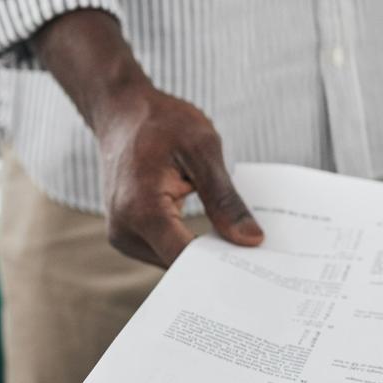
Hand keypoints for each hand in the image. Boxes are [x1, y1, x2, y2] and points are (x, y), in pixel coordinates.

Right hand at [96, 85, 263, 265]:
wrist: (123, 112)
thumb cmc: (162, 123)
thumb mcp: (203, 151)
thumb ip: (226, 200)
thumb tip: (252, 240)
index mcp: (141, 209)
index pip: (186, 258)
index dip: (222, 268)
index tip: (257, 270)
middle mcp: (125, 230)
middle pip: (180, 265)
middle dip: (218, 264)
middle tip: (260, 259)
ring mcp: (123, 236)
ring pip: (174, 262)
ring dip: (206, 257)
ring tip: (241, 246)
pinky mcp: (129, 235)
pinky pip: (166, 251)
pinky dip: (192, 247)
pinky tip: (218, 238)